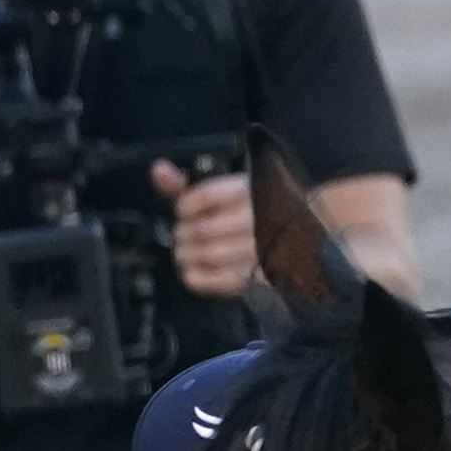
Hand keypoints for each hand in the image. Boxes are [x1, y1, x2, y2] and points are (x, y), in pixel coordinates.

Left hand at [150, 158, 258, 301]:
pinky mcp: (254, 278)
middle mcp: (259, 220)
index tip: (184, 211)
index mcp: (253, 191)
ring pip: (204, 255)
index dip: (185, 207)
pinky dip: (193, 275)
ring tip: (188, 250)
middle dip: (183, 233)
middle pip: (202, 229)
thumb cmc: (247, 215)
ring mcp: (259, 251)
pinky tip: (197, 267)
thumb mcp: (220, 192)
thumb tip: (158, 170)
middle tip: (184, 234)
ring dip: (185, 254)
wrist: (292, 240)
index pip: (206, 196)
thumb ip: (186, 184)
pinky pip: (210, 280)